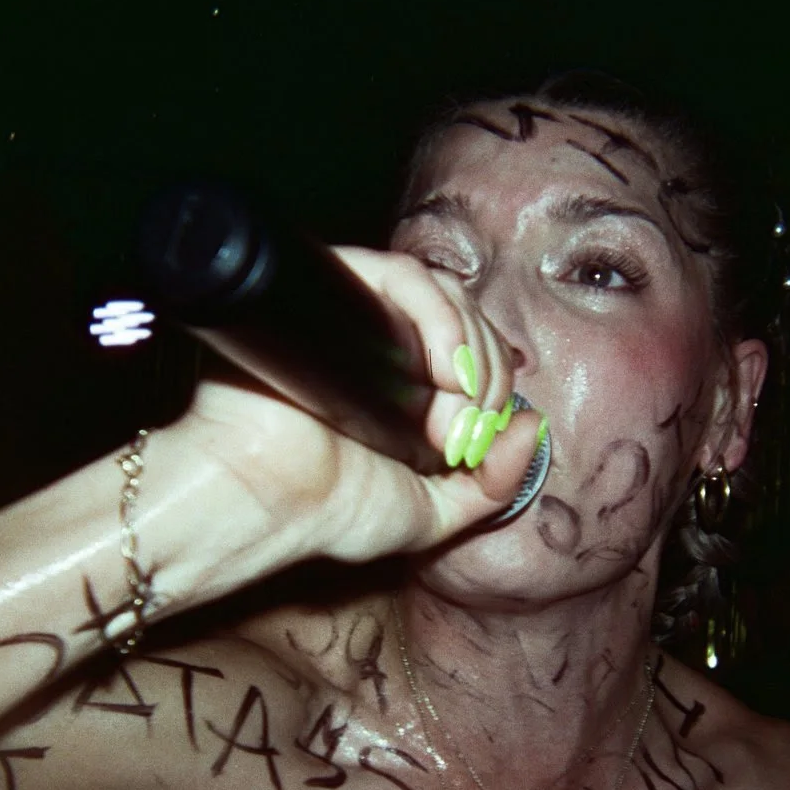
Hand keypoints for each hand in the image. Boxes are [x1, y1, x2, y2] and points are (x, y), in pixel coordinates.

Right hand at [169, 245, 540, 570]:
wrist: (258, 504)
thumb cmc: (325, 512)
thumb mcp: (430, 515)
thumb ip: (490, 485)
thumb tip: (532, 426)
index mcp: (401, 383)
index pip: (471, 345)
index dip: (494, 376)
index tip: (484, 426)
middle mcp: (377, 342)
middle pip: (464, 312)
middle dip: (487, 371)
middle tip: (463, 427)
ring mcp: (351, 316)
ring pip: (439, 288)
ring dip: (468, 348)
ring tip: (452, 409)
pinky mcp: (326, 292)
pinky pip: (396, 275)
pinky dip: (437, 315)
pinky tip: (441, 371)